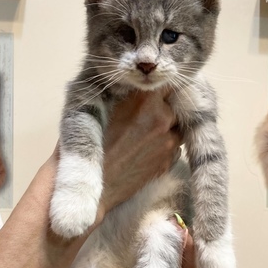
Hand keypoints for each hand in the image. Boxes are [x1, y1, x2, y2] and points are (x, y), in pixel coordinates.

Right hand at [99, 89, 180, 215]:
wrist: (94, 185)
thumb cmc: (91, 144)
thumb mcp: (101, 108)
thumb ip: (123, 94)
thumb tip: (132, 85)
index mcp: (145, 100)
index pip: (167, 82)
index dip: (162, 87)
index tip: (156, 91)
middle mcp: (163, 119)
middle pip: (174, 106)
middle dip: (164, 109)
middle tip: (146, 116)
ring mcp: (169, 142)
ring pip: (177, 128)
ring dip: (167, 128)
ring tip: (146, 135)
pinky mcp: (169, 162)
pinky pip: (175, 148)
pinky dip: (165, 147)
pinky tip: (147, 152)